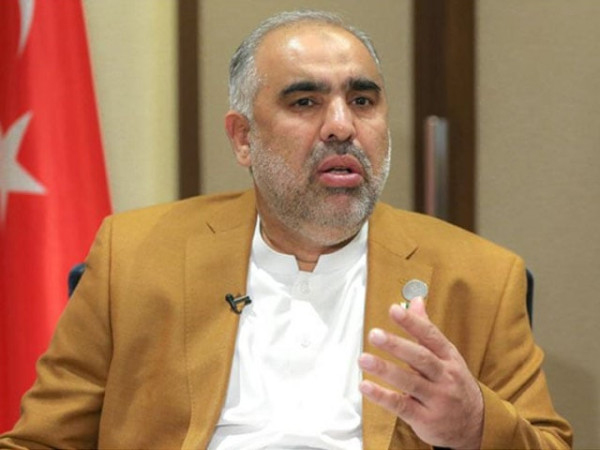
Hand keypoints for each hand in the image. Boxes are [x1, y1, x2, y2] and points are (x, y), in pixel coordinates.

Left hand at [358, 298, 483, 449]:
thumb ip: (427, 329)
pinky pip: (401, 406)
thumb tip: (415, 301)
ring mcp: (436, 398)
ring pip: (409, 382)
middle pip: (420, 358)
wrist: (477, 424)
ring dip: (385, 369)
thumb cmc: (455, 384)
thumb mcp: (447, 355)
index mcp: (449, 357)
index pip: (431, 336)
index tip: (394, 310)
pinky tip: (366, 386)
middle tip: (375, 334)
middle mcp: (444, 376)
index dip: (412, 322)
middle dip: (396, 345)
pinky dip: (382, 396)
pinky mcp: (425, 419)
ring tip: (364, 358)